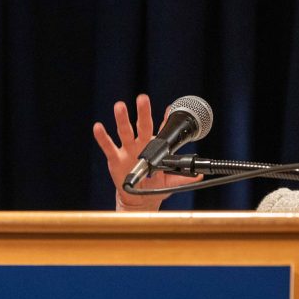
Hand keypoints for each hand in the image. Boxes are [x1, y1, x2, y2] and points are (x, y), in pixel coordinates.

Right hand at [92, 93, 201, 210]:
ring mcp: (128, 150)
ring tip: (120, 106)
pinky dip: (103, 137)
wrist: (139, 200)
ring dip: (122, 119)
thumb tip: (199, 174)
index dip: (165, 118)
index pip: (161, 129)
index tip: (171, 108)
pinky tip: (98, 127)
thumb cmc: (155, 187)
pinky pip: (108, 146)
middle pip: (142, 125)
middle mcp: (141, 144)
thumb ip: (182, 177)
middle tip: (143, 98)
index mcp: (155, 147)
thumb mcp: (170, 182)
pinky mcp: (115, 159)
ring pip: (125, 131)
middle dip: (143, 112)